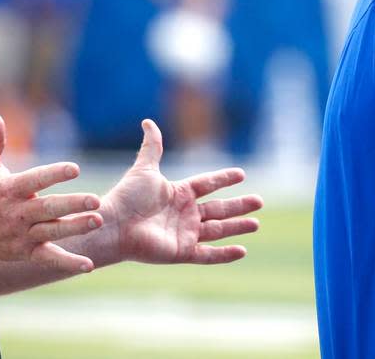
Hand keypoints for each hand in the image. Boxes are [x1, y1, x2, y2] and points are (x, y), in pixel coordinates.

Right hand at [0, 111, 101, 271]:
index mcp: (9, 190)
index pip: (35, 180)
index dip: (55, 174)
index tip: (75, 168)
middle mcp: (16, 214)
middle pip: (48, 209)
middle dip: (72, 205)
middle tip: (96, 200)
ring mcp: (21, 235)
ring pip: (52, 233)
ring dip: (76, 228)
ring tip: (98, 220)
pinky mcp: (25, 252)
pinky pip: (48, 259)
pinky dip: (68, 263)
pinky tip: (89, 264)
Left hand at [99, 119, 261, 264]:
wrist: (115, 224)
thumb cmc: (127, 196)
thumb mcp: (145, 168)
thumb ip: (152, 146)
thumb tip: (149, 121)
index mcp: (178, 193)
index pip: (207, 185)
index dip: (224, 179)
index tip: (241, 174)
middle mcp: (184, 214)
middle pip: (218, 209)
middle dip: (239, 206)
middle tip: (259, 201)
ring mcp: (185, 234)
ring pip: (218, 230)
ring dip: (237, 227)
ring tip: (256, 223)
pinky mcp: (181, 252)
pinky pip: (208, 255)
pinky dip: (225, 254)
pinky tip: (242, 250)